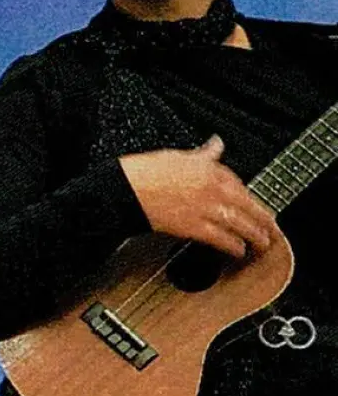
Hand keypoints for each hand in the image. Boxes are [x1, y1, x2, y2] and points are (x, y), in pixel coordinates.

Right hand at [119, 136, 274, 258]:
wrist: (124, 191)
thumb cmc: (142, 172)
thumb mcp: (176, 155)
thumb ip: (202, 153)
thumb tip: (216, 145)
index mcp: (208, 168)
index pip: (237, 181)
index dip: (246, 193)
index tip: (249, 200)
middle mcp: (212, 188)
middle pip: (248, 204)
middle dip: (263, 218)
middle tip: (272, 227)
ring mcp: (205, 209)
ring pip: (240, 223)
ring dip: (255, 235)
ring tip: (262, 242)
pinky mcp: (193, 227)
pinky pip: (221, 238)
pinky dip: (233, 245)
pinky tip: (238, 250)